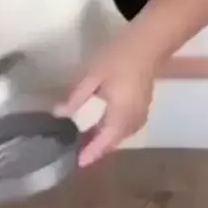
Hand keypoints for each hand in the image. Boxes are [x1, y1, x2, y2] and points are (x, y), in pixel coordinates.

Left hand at [54, 31, 158, 167]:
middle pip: (113, 142)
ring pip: (121, 135)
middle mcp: (133, 120)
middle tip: (77, 153)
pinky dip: (113, 132)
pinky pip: (127, 127)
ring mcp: (141, 114)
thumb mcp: (93, 75)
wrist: (149, 43)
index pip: (104, 142)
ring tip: (85, 142)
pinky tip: (100, 127)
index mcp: (120, 115)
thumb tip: (59, 114)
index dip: (91, 153)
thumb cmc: (119, 57)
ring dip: (105, 141)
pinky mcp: (143, 107)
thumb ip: (77, 97)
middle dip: (96, 149)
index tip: (77, 164)